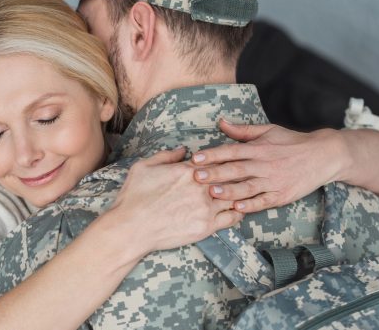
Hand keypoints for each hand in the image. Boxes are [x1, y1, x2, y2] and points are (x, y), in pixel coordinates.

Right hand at [109, 147, 243, 253]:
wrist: (131, 228)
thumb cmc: (134, 197)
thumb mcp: (144, 167)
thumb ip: (166, 156)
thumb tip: (183, 149)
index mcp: (187, 170)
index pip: (216, 160)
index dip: (224, 160)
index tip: (229, 161)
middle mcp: (200, 187)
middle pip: (229, 176)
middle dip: (237, 174)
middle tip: (246, 173)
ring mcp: (205, 207)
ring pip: (234, 196)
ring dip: (240, 193)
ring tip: (247, 191)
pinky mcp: (207, 227)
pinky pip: (232, 218)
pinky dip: (239, 212)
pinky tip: (240, 209)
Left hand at [191, 121, 345, 213]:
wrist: (324, 156)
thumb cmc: (292, 142)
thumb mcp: (268, 131)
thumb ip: (243, 130)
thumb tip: (221, 122)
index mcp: (259, 148)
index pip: (232, 151)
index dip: (214, 154)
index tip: (196, 158)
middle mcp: (264, 164)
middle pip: (236, 170)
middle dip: (215, 173)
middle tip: (197, 176)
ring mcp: (273, 181)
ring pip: (248, 187)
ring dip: (229, 191)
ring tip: (213, 193)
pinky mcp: (282, 195)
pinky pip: (264, 201)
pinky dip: (251, 205)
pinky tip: (238, 207)